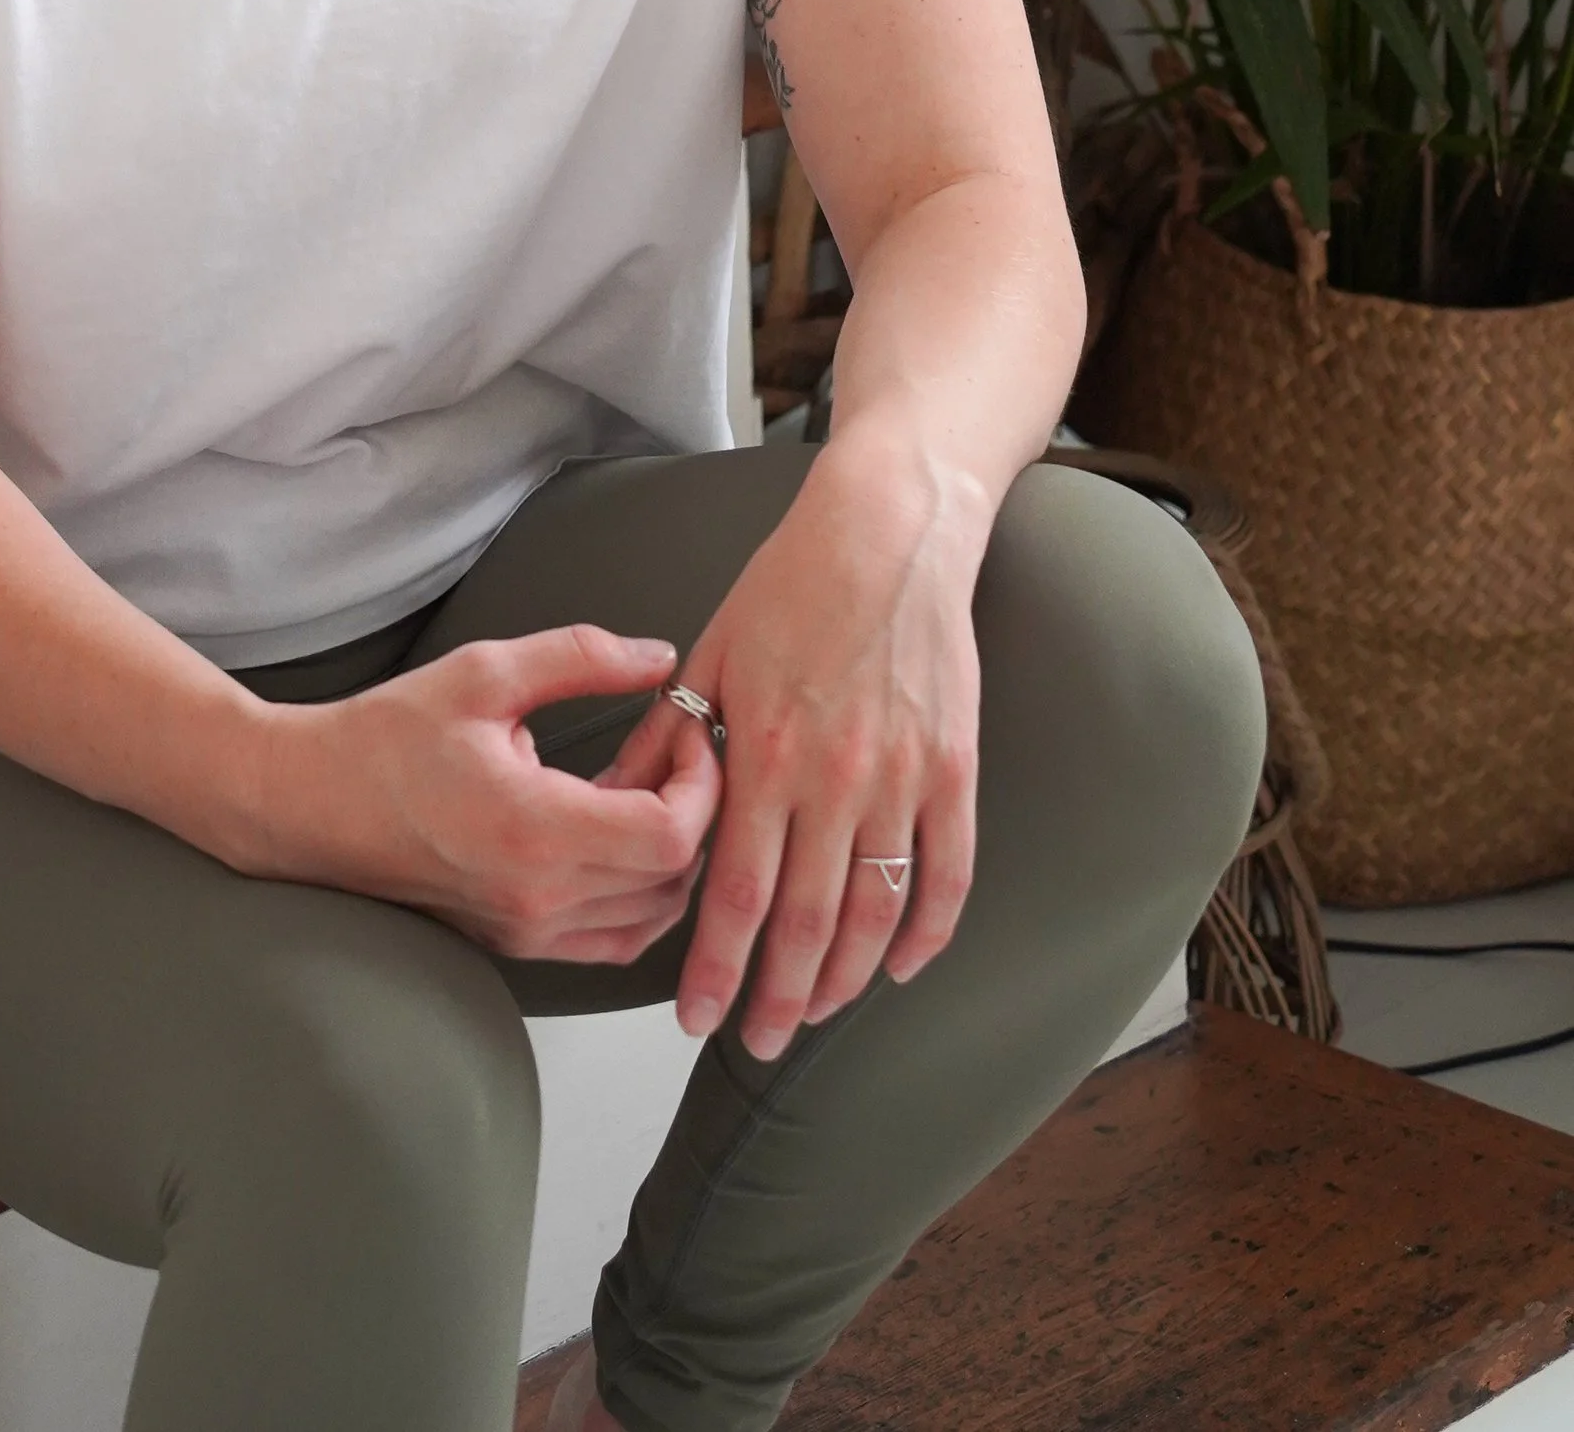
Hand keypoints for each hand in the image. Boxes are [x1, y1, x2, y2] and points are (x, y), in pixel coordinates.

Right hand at [260, 625, 721, 967]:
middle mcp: (539, 895)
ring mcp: (528, 930)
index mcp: (535, 829)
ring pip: (652, 916)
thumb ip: (581, 658)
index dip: (703, 784)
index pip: (671, 834)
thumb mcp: (485, 673)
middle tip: (668, 751)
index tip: (689, 735)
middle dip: (694, 809)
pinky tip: (615, 837)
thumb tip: (659, 658)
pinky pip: (614, 940)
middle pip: (673, 878)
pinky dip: (640, 897)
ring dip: (669, 855)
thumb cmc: (387, 738)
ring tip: (638, 791)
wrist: (311, 803)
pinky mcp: (517, 942)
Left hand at [599, 435, 982, 1053]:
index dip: (715, 965)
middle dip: (780, 996)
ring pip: (876, 910)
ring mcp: (903, 777)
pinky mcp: (954, 767)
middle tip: (758, 1042)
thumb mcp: (709, 654)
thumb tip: (618, 800)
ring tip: (817, 1015)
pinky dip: (926, 930)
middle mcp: (835, 777)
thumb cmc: (789, 587)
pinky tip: (901, 966)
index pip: (737, 890)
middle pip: (808, 921)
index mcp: (766, 752)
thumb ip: (669, 737)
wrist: (890, 532)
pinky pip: (946, 872)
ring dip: (847, 978)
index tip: (694, 1017)